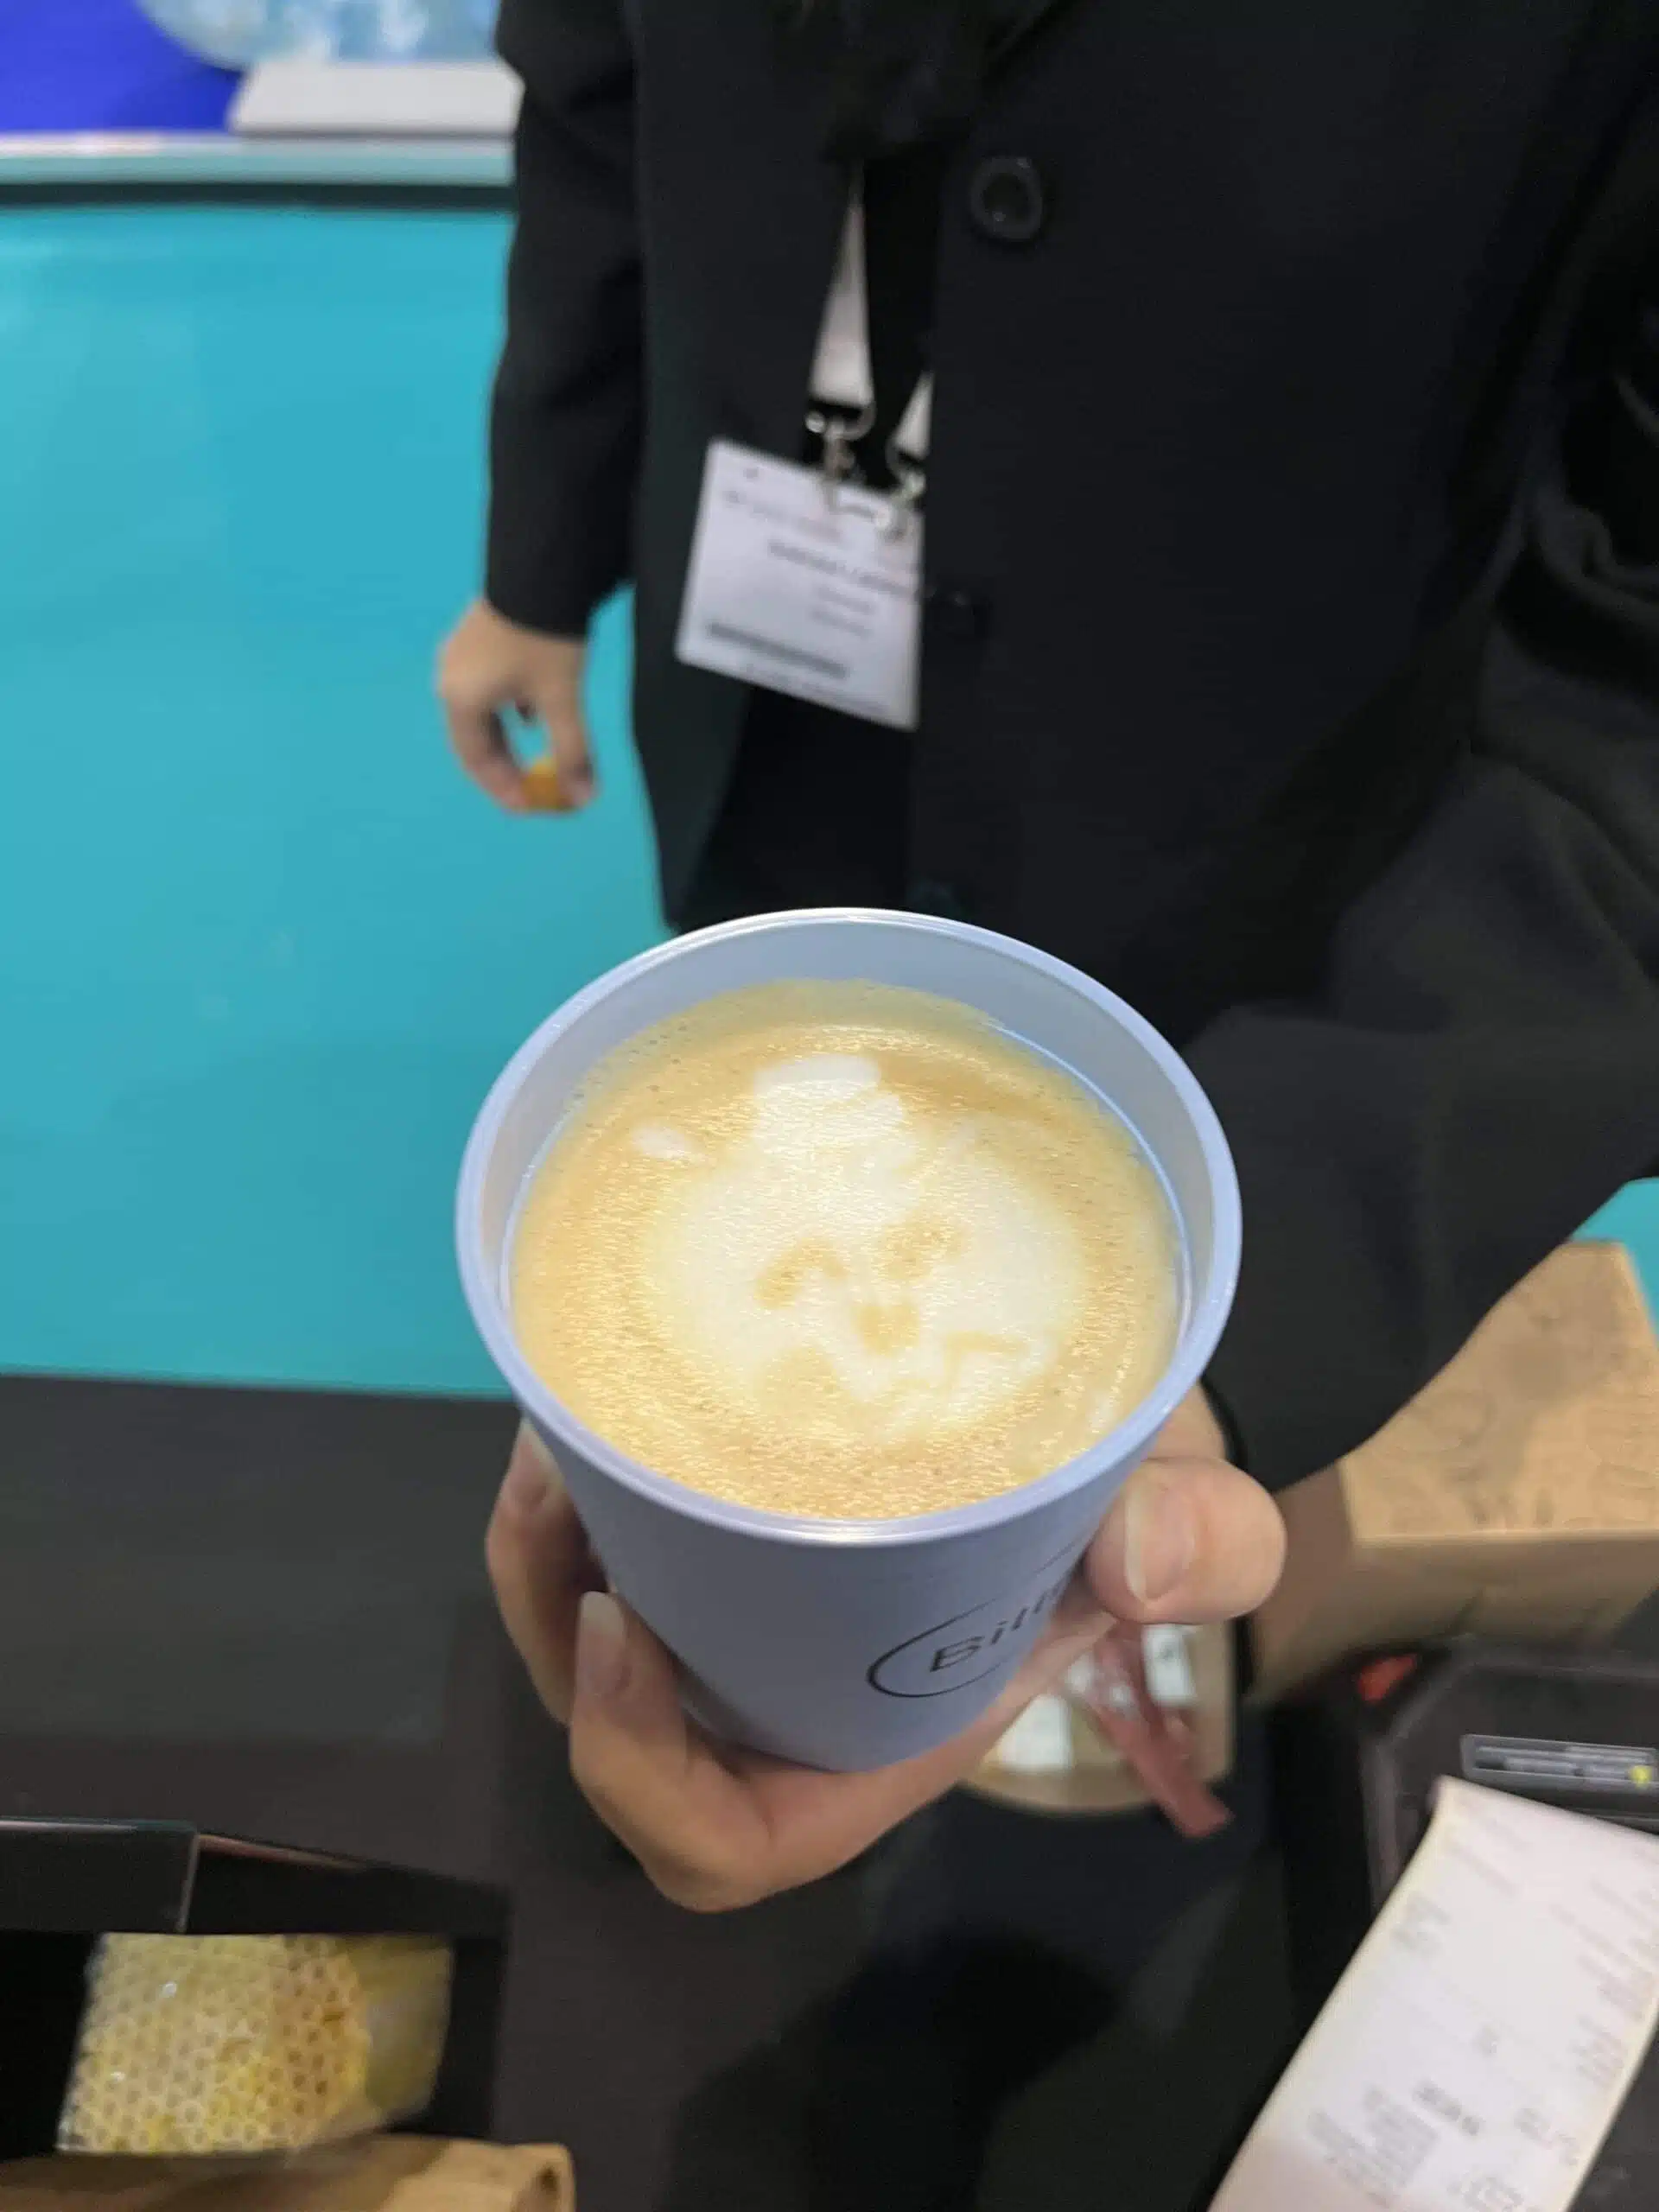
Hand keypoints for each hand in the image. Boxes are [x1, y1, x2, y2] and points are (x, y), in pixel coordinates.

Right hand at [437, 600, 593, 813]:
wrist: (538, 566)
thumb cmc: (544, 640)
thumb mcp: (562, 698)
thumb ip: (572, 750)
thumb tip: (584, 798)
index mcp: (461, 700)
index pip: (476, 760)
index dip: (503, 788)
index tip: (529, 807)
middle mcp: (451, 680)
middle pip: (475, 738)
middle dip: (506, 766)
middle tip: (533, 788)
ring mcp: (459, 657)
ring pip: (482, 713)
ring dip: (508, 739)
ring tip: (535, 756)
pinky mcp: (476, 638)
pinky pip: (487, 688)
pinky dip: (509, 710)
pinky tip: (533, 712)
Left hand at [485, 1392, 1284, 1910]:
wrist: (1109, 1418)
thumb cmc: (1142, 1502)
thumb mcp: (1198, 1520)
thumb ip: (1212, 1545)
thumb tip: (1138, 1557)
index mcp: (870, 1745)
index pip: (723, 1838)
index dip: (642, 1770)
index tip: (616, 1628)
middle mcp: (784, 1702)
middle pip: (615, 1736)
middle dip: (548, 1630)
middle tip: (553, 1489)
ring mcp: (739, 1623)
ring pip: (585, 1638)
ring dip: (540, 1556)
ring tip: (552, 1437)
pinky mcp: (713, 1540)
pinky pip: (605, 1554)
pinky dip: (576, 1499)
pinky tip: (586, 1400)